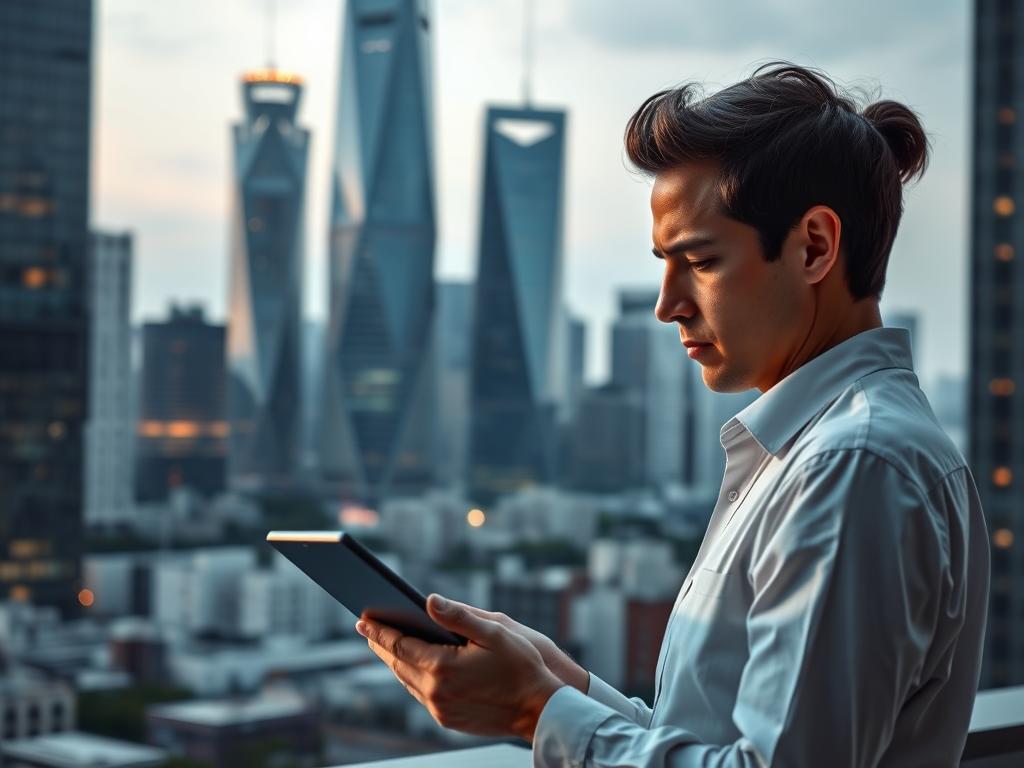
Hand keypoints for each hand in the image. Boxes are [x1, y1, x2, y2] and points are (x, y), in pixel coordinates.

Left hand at [355, 594, 563, 741]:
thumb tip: (428, 600)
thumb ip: (458, 615)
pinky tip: (411, 665)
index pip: (399, 645)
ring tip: (385, 643)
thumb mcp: (494, 631)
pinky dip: (410, 676)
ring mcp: (440, 709)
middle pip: (396, 664)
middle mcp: (434, 692)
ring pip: (406, 681)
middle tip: (366, 626)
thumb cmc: (521, 666)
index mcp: (442, 668)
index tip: (362, 617)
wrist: (540, 709)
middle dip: (380, 643)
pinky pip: (419, 694)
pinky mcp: (448, 720)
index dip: (379, 630)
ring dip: (393, 661)